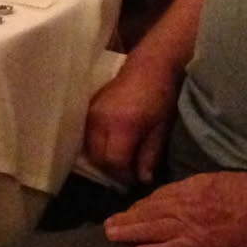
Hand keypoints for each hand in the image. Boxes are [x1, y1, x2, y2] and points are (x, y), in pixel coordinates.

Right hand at [83, 54, 181, 185]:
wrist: (149, 66)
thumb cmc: (161, 97)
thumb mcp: (161, 129)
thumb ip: (149, 156)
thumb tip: (142, 180)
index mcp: (122, 126)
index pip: (114, 161)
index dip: (123, 175)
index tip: (134, 179)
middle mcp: (101, 120)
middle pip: (98, 157)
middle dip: (111, 169)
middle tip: (127, 171)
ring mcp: (91, 113)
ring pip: (88, 148)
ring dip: (102, 158)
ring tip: (119, 159)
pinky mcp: (88, 108)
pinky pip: (86, 136)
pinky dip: (97, 145)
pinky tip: (111, 145)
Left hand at [103, 171, 246, 246]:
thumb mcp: (225, 181)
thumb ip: (204, 189)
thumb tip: (191, 195)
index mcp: (195, 186)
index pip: (161, 197)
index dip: (143, 206)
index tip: (131, 211)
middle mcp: (187, 204)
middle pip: (150, 211)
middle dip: (128, 218)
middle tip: (108, 226)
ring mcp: (193, 225)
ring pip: (153, 228)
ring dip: (130, 232)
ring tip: (111, 236)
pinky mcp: (203, 246)